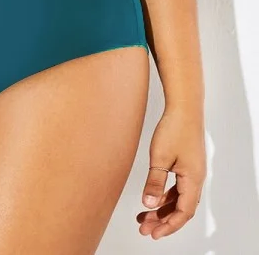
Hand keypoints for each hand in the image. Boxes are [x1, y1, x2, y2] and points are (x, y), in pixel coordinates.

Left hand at [137, 106, 205, 239]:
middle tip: (144, 228)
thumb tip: (149, 204)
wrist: (184, 107)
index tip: (153, 234)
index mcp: (193, 180)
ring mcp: (193, 171)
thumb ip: (155, 182)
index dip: (169, 226)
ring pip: (179, 198)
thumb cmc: (174, 128)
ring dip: (163, 208)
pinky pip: (179, 187)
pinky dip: (166, 195)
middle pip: (181, 208)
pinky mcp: (188, 163)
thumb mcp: (160, 157)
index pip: (183, 212)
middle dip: (163, 221)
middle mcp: (196, 178)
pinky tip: (153, 197)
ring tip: (144, 216)